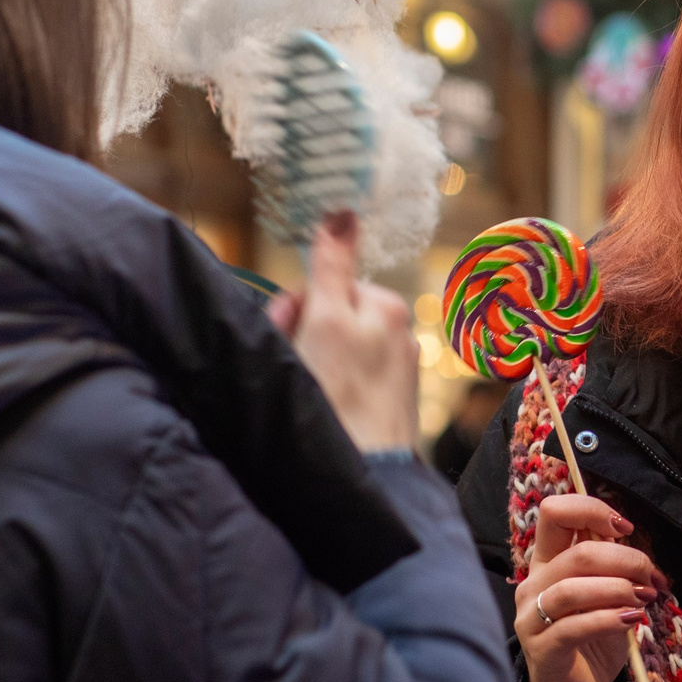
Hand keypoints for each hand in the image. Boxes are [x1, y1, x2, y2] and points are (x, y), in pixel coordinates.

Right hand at [268, 211, 417, 453]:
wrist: (365, 472)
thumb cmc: (341, 392)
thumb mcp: (327, 318)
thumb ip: (332, 263)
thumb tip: (344, 209)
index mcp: (388, 307)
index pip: (325, 287)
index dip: (294, 308)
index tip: (283, 330)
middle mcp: (399, 335)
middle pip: (329, 319)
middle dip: (300, 336)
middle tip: (289, 365)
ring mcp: (394, 373)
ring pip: (333, 353)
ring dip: (309, 365)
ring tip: (305, 394)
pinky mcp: (386, 407)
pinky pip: (346, 384)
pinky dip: (327, 391)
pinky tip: (321, 411)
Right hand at [518, 492, 660, 681]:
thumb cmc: (594, 642)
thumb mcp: (608, 597)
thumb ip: (614, 567)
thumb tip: (637, 546)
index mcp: (547, 562)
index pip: (555, 513)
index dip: (592, 510)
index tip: (625, 529)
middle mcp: (533, 584)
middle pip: (576, 552)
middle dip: (625, 560)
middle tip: (650, 578)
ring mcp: (531, 618)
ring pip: (572, 587)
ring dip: (618, 588)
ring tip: (645, 598)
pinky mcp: (541, 650)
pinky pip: (574, 627)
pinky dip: (608, 618)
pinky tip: (632, 620)